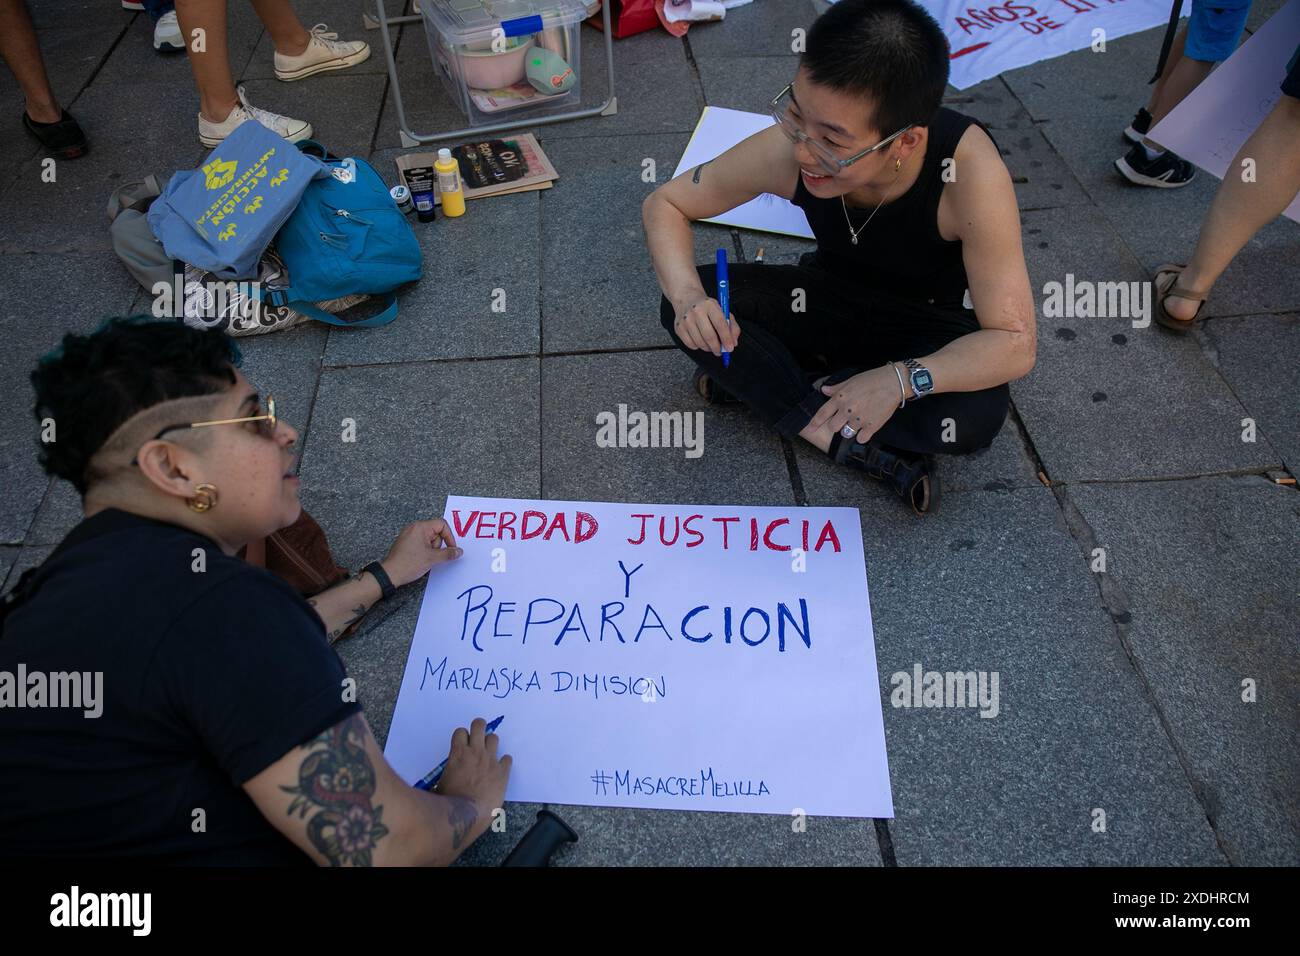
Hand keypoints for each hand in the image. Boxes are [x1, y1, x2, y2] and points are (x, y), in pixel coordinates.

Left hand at [381, 518, 461, 588]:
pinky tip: (420, 559)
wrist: (391, 574)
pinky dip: (425, 550)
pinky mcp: (406, 542)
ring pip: (429, 539)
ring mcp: (409, 535)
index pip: (442, 524)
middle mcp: (414, 528)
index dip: (449, 536)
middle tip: (432, 555)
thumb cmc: (409, 563)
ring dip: (431, 549)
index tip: (451, 549)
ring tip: (424, 559)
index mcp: (420, 527)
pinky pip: (421, 543)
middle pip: (436, 532)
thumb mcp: (432, 558)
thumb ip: (448, 553)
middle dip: (438, 545)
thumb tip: (459, 551)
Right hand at [435, 717, 511, 842]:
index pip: (461, 732)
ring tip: (488, 754)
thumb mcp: (440, 783)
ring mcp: (490, 761)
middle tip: (478, 736)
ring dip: (490, 744)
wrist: (466, 815)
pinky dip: (503, 762)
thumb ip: (444, 774)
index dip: (462, 737)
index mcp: (458, 754)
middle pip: (479, 725)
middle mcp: (476, 753)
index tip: (463, 744)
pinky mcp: (502, 772)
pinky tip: (499, 769)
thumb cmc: (448, 802)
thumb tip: (441, 779)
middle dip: (479, 728)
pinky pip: (507, 759)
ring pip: (494, 738)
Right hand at [674, 295, 739, 356]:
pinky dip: (698, 346)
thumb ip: (732, 326)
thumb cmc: (706, 306)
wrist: (686, 298)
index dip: (726, 338)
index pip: (720, 324)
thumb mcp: (722, 310)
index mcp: (710, 305)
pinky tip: (700, 340)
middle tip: (720, 351)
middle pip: (709, 336)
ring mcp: (686, 320)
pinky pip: (691, 344)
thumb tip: (733, 342)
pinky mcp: (679, 328)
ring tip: (711, 345)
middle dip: (717, 347)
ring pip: (700, 343)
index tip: (730, 347)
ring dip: (708, 348)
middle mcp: (696, 311)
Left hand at [808, 366, 903, 444]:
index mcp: (840, 398)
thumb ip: (836, 388)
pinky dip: (863, 436)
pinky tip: (867, 428)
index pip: (822, 413)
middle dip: (837, 425)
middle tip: (845, 420)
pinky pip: (861, 439)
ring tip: (858, 423)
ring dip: (850, 431)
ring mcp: (859, 420)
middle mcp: (847, 410)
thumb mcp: (851, 380)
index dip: (814, 423)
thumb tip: (823, 390)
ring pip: (846, 434)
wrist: (894, 382)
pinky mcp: (871, 427)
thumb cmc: (872, 379)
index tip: (809, 429)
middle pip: (833, 427)